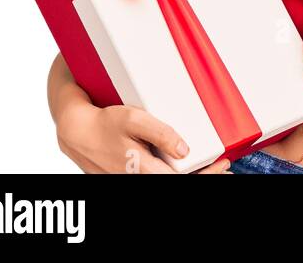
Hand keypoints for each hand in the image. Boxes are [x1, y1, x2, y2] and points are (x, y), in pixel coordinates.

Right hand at [55, 99, 230, 173]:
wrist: (76, 132)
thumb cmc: (105, 123)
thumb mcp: (135, 120)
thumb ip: (161, 134)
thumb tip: (184, 149)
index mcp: (143, 169)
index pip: (182, 180)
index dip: (207, 175)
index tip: (224, 166)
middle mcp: (138, 179)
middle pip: (178, 182)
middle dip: (205, 175)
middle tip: (225, 167)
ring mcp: (133, 179)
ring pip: (167, 180)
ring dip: (192, 174)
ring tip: (212, 166)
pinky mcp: (130, 176)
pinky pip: (158, 177)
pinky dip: (176, 173)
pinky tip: (187, 166)